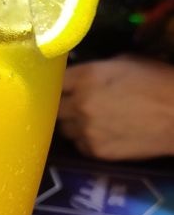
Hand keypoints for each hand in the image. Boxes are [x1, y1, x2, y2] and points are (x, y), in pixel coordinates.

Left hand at [58, 55, 173, 160]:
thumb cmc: (157, 82)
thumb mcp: (125, 62)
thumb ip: (96, 70)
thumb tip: (82, 77)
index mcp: (87, 78)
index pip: (57, 82)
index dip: (61, 85)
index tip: (66, 87)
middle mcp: (80, 104)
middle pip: (56, 108)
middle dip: (65, 106)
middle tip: (77, 105)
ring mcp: (86, 130)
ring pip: (66, 129)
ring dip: (73, 124)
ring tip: (91, 121)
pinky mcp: (94, 151)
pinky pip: (80, 145)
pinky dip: (86, 140)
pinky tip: (102, 134)